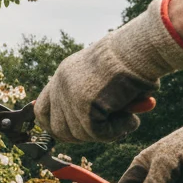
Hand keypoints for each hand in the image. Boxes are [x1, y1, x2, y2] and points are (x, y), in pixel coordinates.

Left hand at [35, 0, 182, 143]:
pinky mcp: (85, 106)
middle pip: (57, 128)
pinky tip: (131, 119)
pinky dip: (117, 131)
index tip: (70, 132)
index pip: (41, 110)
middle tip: (104, 131)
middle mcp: (61, 85)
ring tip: (127, 119)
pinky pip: (97, 134)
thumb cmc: (133, 59)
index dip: (54, 125)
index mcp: (63, 75)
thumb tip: (94, 130)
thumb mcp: (103, 77)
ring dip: (105, 133)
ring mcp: (70, 96)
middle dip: (80, 136)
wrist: (141, 47)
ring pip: (79, 134)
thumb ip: (92, 99)